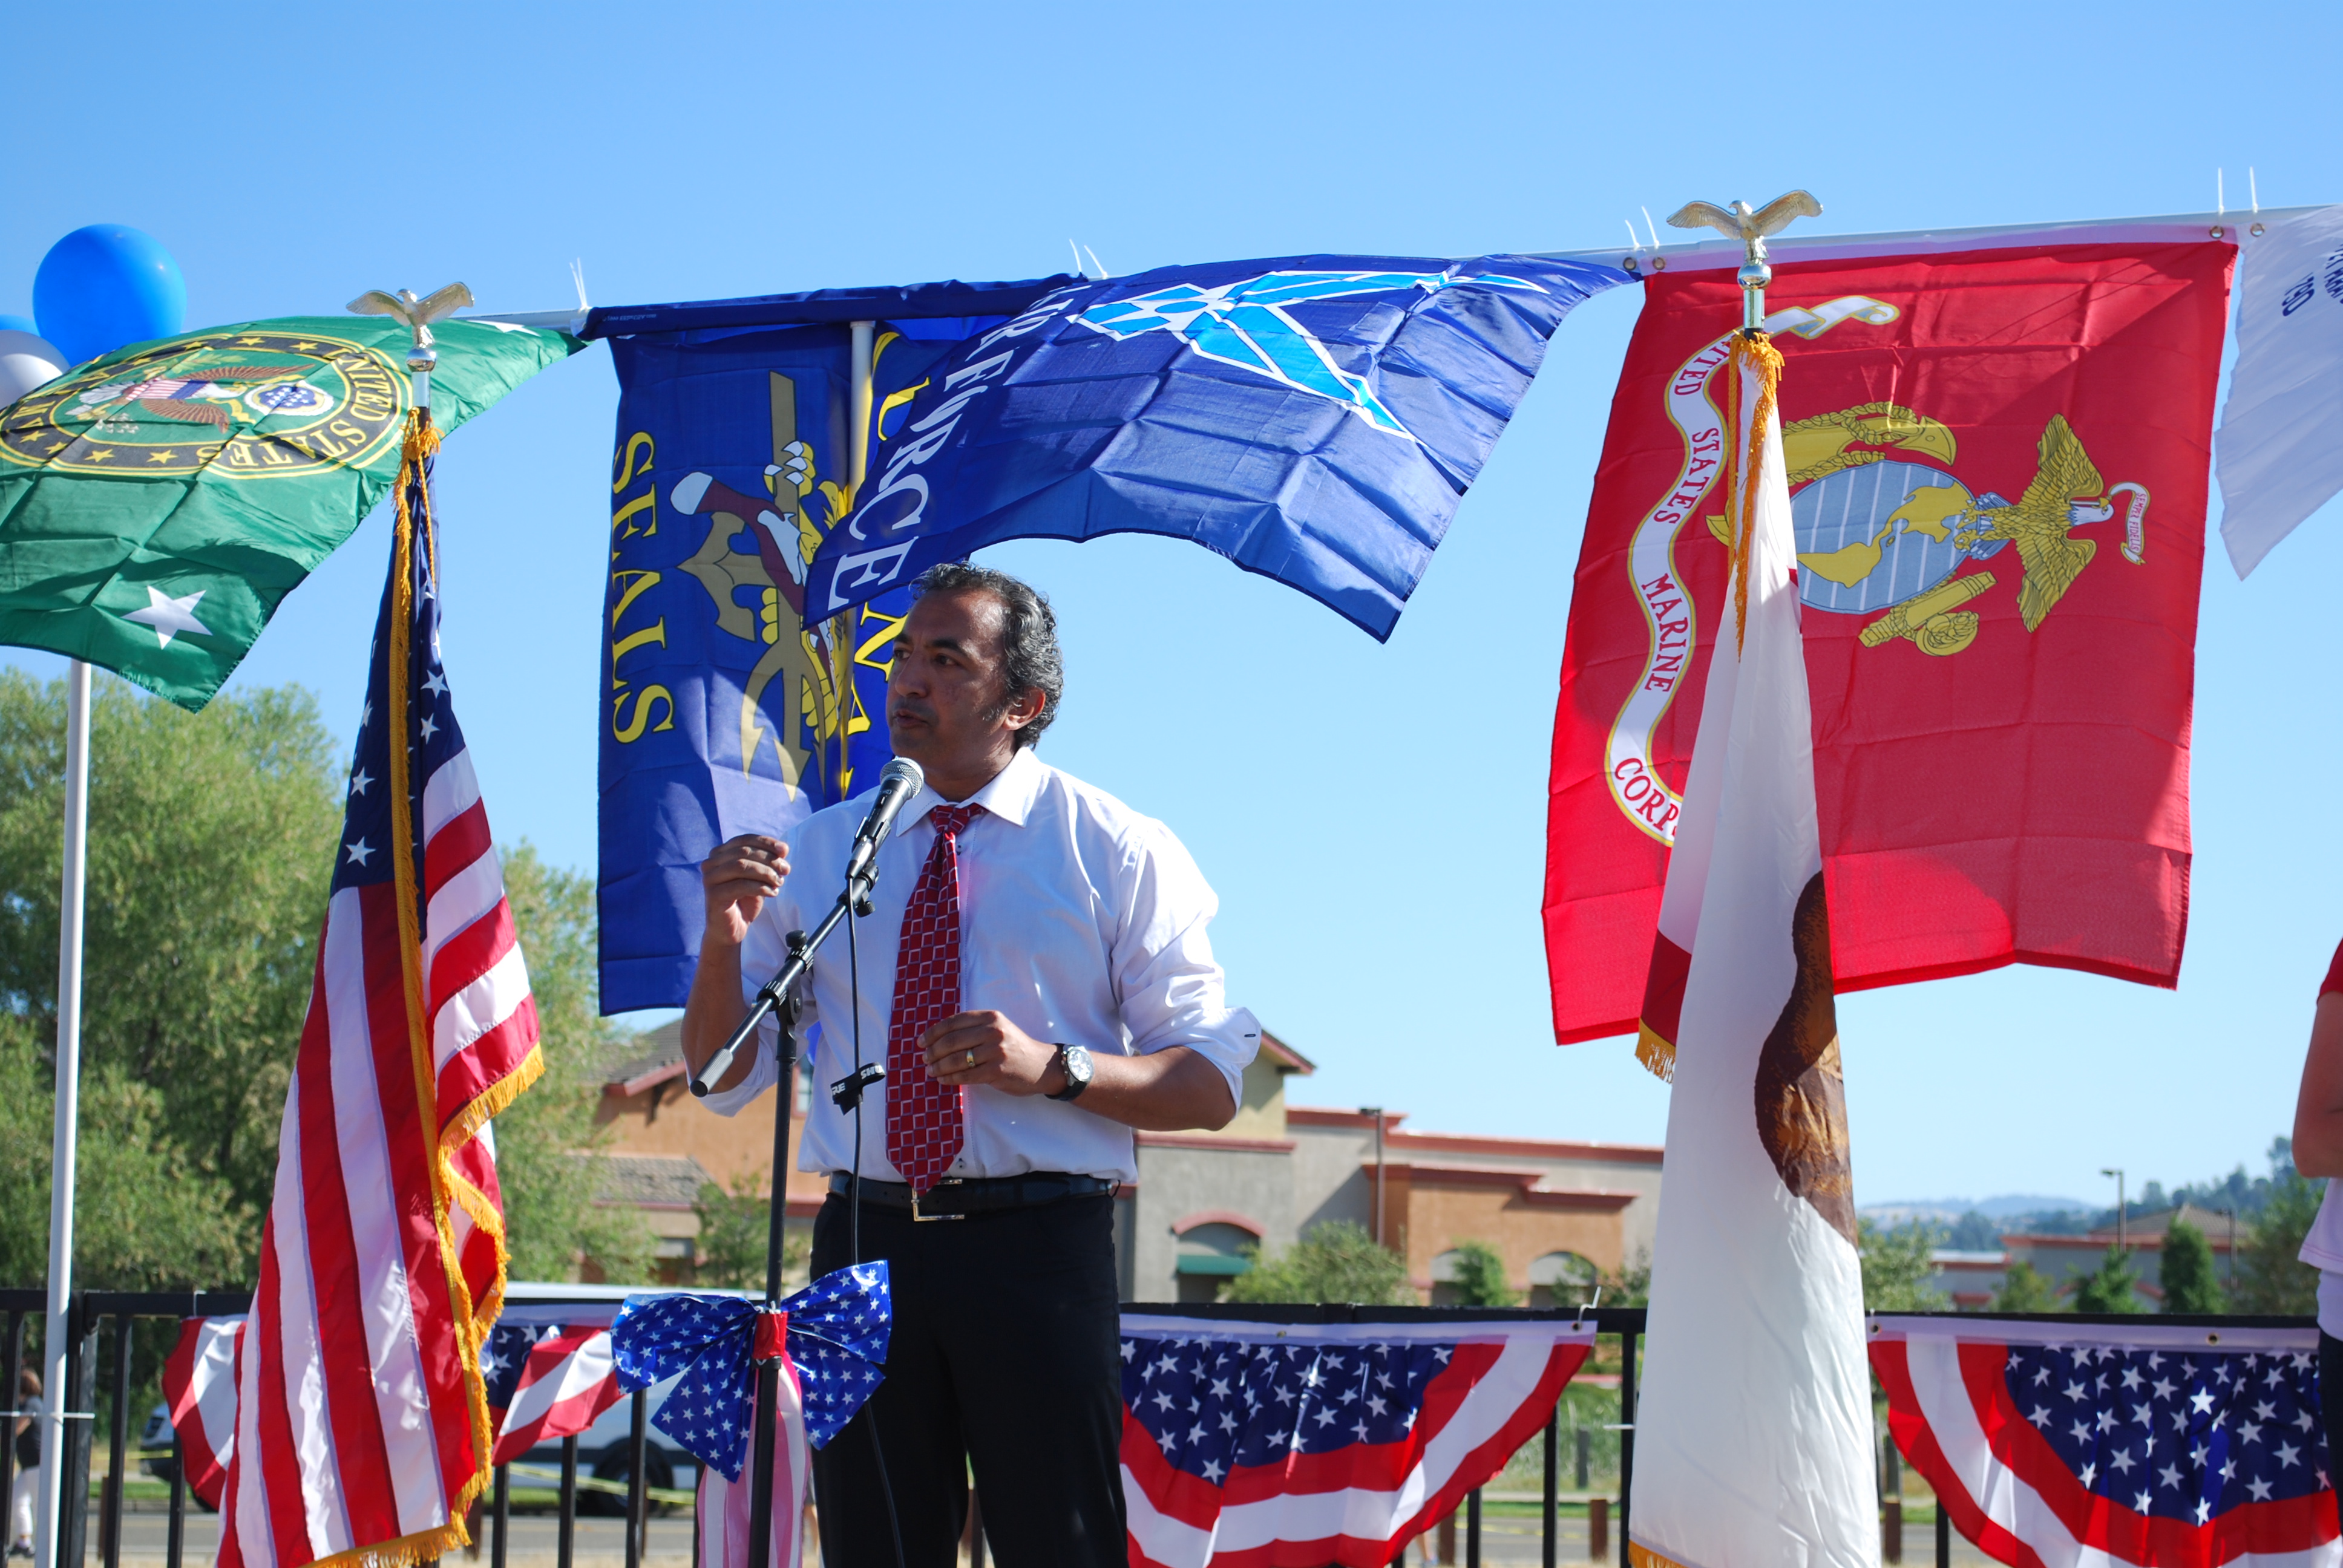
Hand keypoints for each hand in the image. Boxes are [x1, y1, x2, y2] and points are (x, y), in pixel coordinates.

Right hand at [701, 835, 788, 946]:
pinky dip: (760, 887)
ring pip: (741, 866)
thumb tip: (782, 849)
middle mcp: (710, 863)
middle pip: (744, 852)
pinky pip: (740, 885)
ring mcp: (710, 878)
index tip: (784, 850)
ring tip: (779, 882)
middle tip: (786, 870)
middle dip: (769, 859)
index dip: (766, 842)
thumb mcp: (758, 877)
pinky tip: (772, 893)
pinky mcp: (713, 895)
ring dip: (766, 872)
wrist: (731, 929)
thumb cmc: (744, 900)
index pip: (744, 840)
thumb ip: (766, 861)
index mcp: (720, 853)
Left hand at [922, 1010, 1061, 1096]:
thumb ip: (974, 1028)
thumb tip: (938, 1037)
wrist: (1042, 1065)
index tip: (922, 1042)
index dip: (933, 1032)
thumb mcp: (998, 1028)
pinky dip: (950, 1079)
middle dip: (933, 1051)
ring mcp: (995, 1051)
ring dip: (939, 1067)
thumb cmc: (1014, 1047)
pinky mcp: (997, 1071)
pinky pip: (966, 1075)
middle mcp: (993, 1031)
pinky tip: (943, 1080)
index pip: (953, 1022)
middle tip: (924, 1059)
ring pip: (956, 1059)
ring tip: (930, 1071)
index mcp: (991, 1017)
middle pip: (952, 1041)